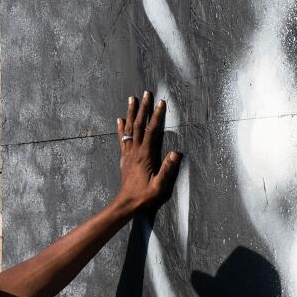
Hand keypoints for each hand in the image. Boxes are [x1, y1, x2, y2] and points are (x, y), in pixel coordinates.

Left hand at [113, 88, 182, 214]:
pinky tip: (120, 119)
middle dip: (143, 108)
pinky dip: (121, 127)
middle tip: (146, 93)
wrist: (126, 203)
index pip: (152, 131)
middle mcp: (135, 151)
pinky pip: (122, 139)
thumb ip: (167, 169)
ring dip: (131, 112)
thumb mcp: (159, 185)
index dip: (156, 116)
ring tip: (132, 99)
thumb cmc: (144, 195)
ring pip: (129, 128)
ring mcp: (128, 153)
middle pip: (139, 125)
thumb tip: (177, 153)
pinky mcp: (124, 157)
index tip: (160, 103)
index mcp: (145, 155)